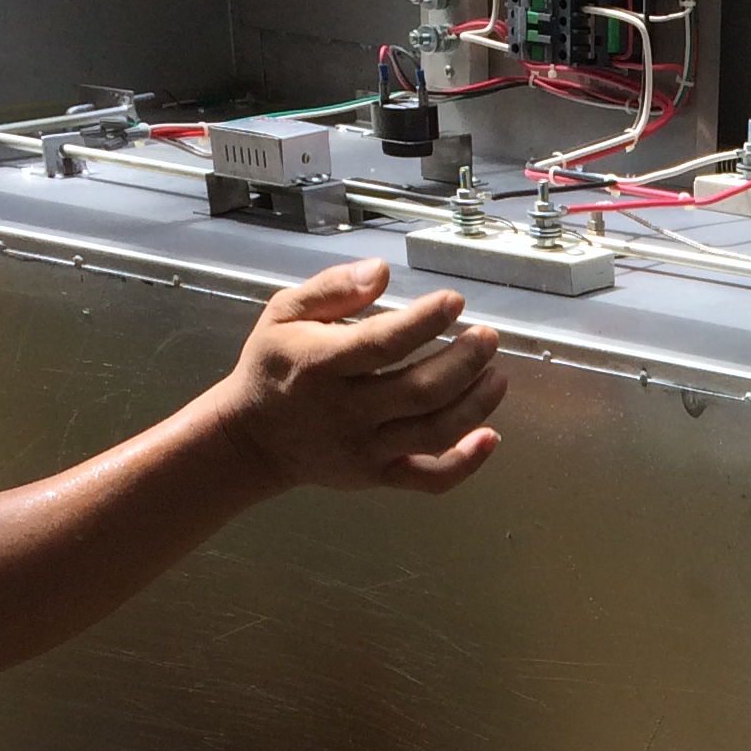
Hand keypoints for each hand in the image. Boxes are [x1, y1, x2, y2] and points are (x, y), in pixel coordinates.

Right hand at [208, 262, 505, 497]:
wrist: (253, 439)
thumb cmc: (274, 366)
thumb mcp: (285, 313)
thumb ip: (332, 288)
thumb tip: (381, 271)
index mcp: (320, 365)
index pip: (382, 345)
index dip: (425, 322)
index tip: (454, 301)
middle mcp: (346, 412)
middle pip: (419, 391)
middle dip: (464, 362)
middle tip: (487, 338)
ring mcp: (365, 450)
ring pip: (433, 433)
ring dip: (475, 405)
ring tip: (497, 375)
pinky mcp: (378, 476)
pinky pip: (429, 479)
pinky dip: (466, 463)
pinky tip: (490, 437)